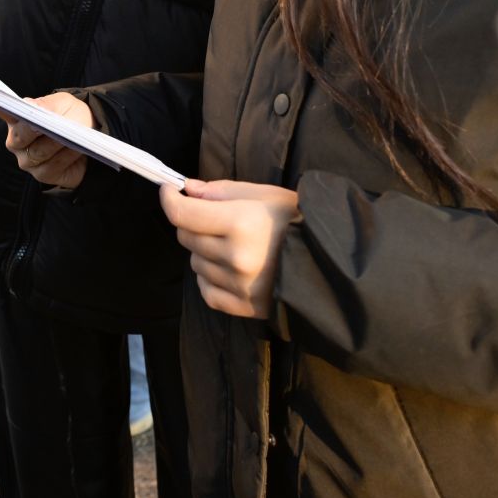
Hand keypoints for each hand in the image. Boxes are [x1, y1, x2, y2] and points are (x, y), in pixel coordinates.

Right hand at [3, 92, 92, 189]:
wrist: (91, 139)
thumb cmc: (72, 117)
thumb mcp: (63, 104)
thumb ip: (47, 105)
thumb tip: (32, 108)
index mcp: (17, 119)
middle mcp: (17, 142)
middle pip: (18, 138)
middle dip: (33, 131)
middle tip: (46, 124)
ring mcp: (28, 160)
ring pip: (37, 154)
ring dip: (56, 144)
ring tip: (71, 136)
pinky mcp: (43, 175)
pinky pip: (52, 166)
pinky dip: (66, 156)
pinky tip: (76, 149)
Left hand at [160, 179, 300, 318]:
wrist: (328, 263)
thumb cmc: (297, 221)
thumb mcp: (263, 194)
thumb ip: (220, 191)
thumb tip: (187, 190)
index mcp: (240, 223)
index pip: (183, 214)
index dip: (169, 199)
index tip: (169, 190)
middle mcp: (235, 256)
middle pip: (186, 237)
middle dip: (192, 223)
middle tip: (214, 218)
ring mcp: (238, 285)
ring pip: (195, 263)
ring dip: (204, 251)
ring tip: (232, 245)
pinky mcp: (243, 307)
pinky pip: (206, 291)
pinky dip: (211, 279)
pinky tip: (230, 270)